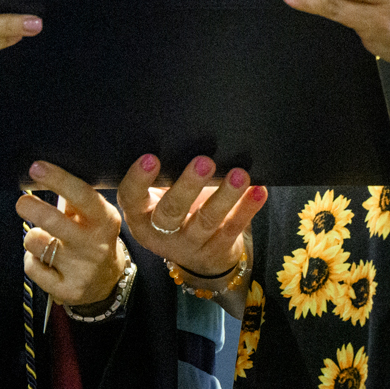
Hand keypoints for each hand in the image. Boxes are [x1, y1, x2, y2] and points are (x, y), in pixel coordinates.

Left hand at [17, 162, 128, 307]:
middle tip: (22, 203)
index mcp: (104, 219)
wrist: (107, 282)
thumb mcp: (93, 215)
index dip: (58, 179)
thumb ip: (74, 196)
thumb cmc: (92, 238)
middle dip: (33, 209)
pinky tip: (46, 262)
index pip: (82, 195)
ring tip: (44, 241)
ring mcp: (82, 269)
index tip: (36, 167)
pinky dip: (33, 262)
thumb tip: (45, 171)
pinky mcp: (68, 291)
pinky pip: (32, 268)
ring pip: (36, 243)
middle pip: (55, 222)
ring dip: (33, 239)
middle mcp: (95, 244)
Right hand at [116, 154, 266, 280]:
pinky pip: (232, 229)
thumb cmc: (176, 208)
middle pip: (171, 211)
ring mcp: (189, 245)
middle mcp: (161, 233)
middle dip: (188, 186)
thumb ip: (167, 174)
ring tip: (240, 175)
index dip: (138, 179)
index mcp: (140, 215)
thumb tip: (182, 133)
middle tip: (204, 161)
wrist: (198, 255)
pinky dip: (247, 209)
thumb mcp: (161, 196)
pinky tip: (258, 191)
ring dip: (225, 196)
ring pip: (206, 221)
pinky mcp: (216, 250)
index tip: (151, 157)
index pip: (131, 197)